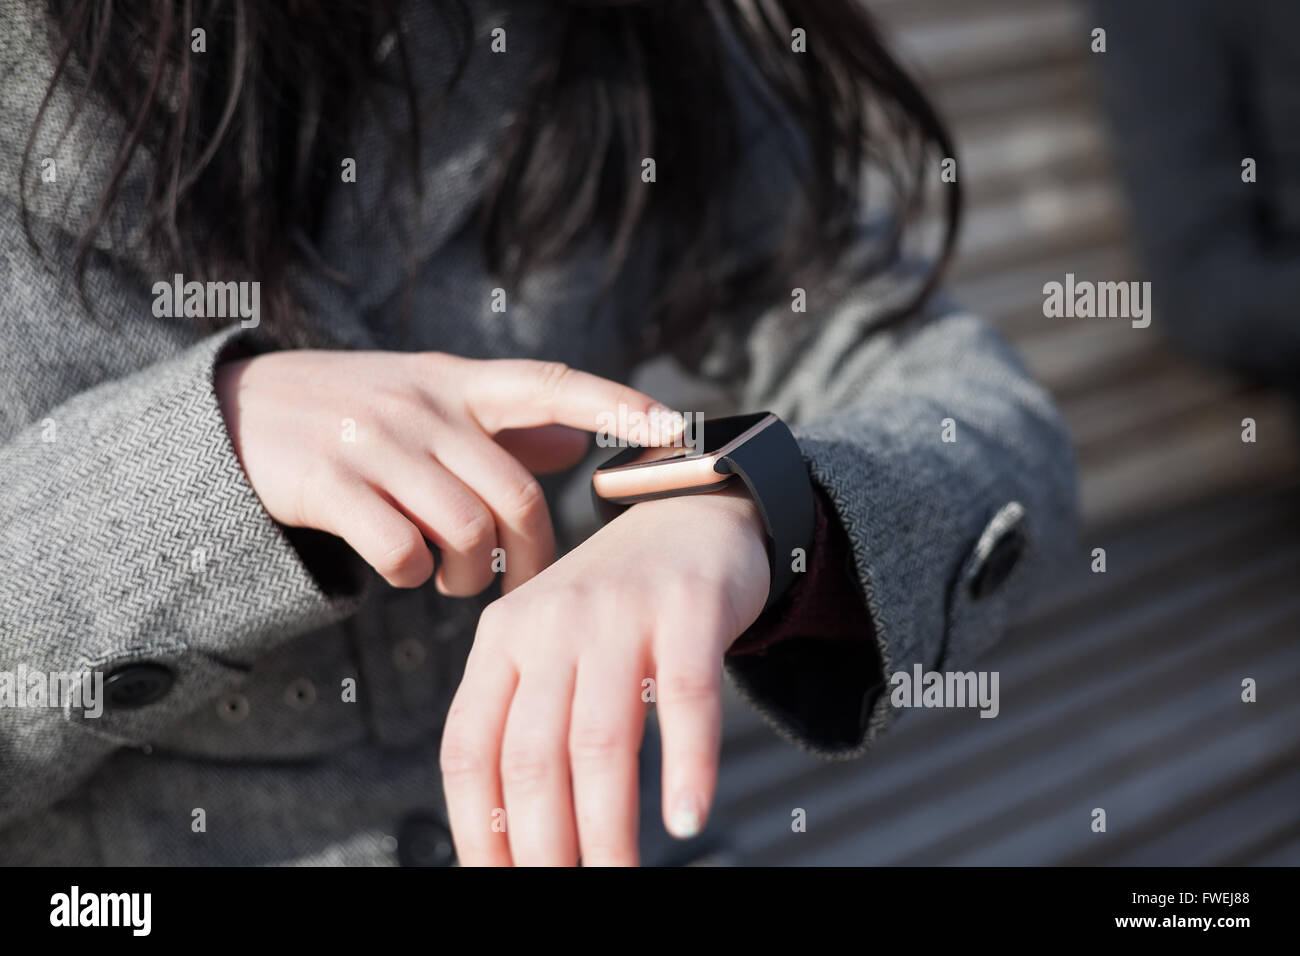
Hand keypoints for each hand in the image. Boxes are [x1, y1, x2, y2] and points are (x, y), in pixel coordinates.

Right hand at [216, 350, 672, 593]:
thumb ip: (503, 425)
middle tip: (520, 584)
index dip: (616, 403)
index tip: (673, 426)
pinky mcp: (329, 483)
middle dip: (530, 557)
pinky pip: (402, 551)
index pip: (552, 384)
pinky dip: (414, 578)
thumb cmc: (355, 411)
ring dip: (469, 576)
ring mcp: (376, 441)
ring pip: (463, 530)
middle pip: (515, 496)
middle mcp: (424, 404)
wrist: (239, 413)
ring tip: (456, 582)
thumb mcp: (430, 399)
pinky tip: (405, 572)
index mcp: (457, 381)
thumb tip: (579, 443)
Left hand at [439, 486, 769, 865]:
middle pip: (531, 758)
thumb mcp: (550, 645)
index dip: (477, 830)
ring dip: (608, 830)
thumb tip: (510, 835)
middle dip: (543, 849)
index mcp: (501, 639)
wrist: (692, 512)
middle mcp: (550, 623)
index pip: (469, 750)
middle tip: (563, 898)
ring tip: (619, 880)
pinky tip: (687, 818)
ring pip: (601, 742)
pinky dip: (687, 766)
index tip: (497, 883)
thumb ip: (525, 718)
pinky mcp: (688, 608)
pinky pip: (687, 699)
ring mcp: (619, 612)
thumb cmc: (617, 605)